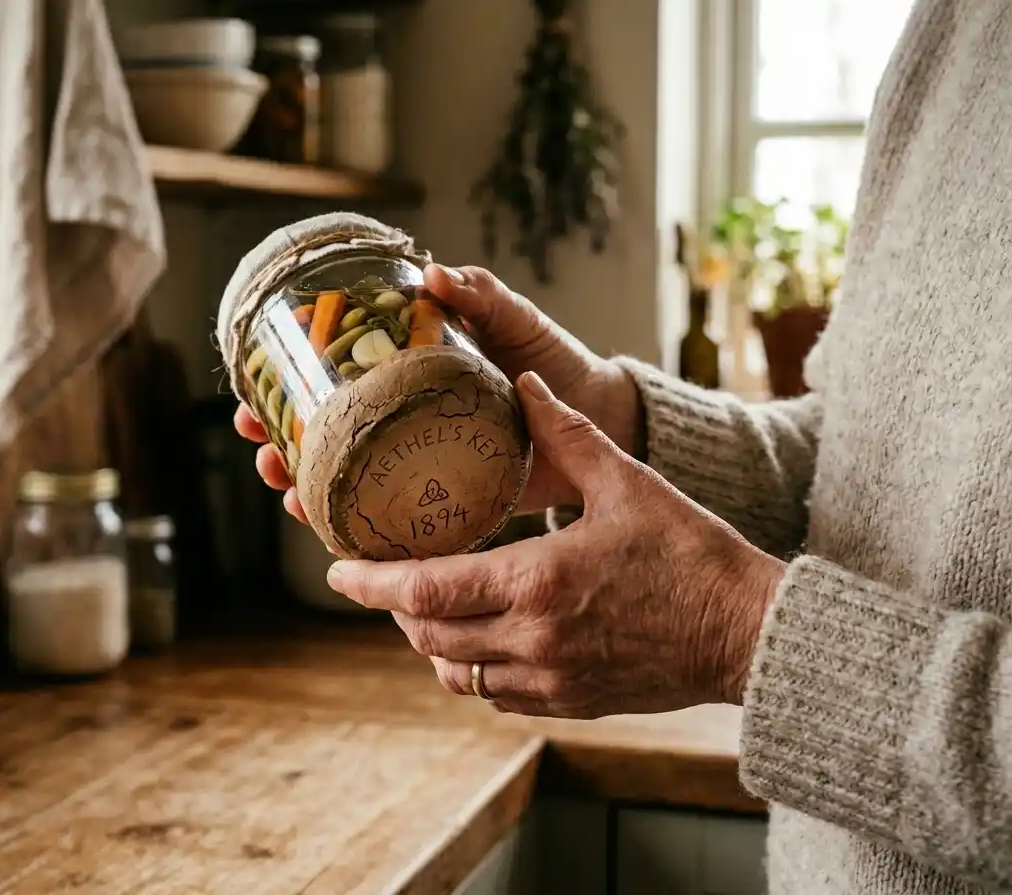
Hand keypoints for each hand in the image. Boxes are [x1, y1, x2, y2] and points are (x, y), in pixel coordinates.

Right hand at [234, 263, 642, 521]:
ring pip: (346, 478)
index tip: (250, 384)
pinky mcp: (445, 500)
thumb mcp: (514, 321)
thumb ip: (480, 295)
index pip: (329, 377)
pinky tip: (333, 529)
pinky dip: (358, 526)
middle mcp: (402, 419)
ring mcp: (420, 461)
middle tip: (256, 440)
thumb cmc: (552, 362)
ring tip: (284, 488)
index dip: (283, 382)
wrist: (597, 416)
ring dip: (306, 485)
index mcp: (406, 373)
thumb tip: (434, 275)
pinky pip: (392, 517)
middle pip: (323, 432)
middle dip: (279, 437)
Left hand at [324, 372, 785, 716]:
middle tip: (380, 578)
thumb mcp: (628, 482)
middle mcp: (532, 640)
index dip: (370, 584)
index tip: (336, 571)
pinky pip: (496, 693)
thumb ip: (565, 433)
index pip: (424, 592)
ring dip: (429, 641)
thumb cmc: (693, 554)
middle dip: (393, 609)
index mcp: (536, 582)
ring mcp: (550, 679)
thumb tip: (523, 383)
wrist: (749, 633)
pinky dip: (472, 668)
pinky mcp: (571, 702)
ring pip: (456, 672)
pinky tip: (480, 638)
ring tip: (426, 605)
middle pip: (426, 636)